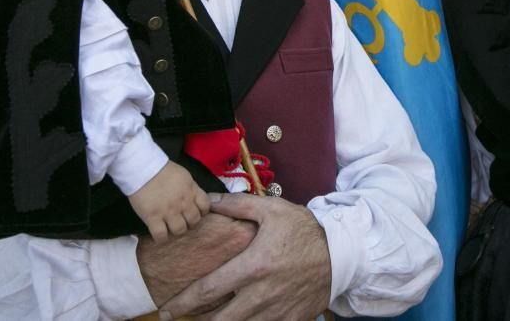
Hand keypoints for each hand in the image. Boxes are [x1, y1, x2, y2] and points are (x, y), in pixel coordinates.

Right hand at [129, 161, 209, 241]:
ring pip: (180, 230)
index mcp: (191, 190)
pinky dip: (161, 237)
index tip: (192, 211)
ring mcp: (168, 211)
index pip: (205, 207)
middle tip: (180, 220)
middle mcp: (183, 202)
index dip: (200, 211)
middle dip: (188, 222)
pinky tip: (158, 232)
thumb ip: (191, 188)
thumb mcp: (183, 176)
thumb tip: (194, 198)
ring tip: (169, 226)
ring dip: (175, 230)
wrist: (142, 167)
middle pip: (194, 221)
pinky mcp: (153, 217)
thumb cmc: (161, 169)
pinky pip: (161, 236)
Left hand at [159, 193, 331, 320]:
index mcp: (253, 267)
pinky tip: (239, 320)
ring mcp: (277, 312)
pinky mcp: (291, 320)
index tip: (167, 308)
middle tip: (179, 317)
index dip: (183, 301)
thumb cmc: (304, 229)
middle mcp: (262, 295)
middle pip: (219, 319)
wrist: (343, 252)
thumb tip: (207, 201)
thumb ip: (236, 205)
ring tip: (204, 320)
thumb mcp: (271, 210)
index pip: (209, 290)